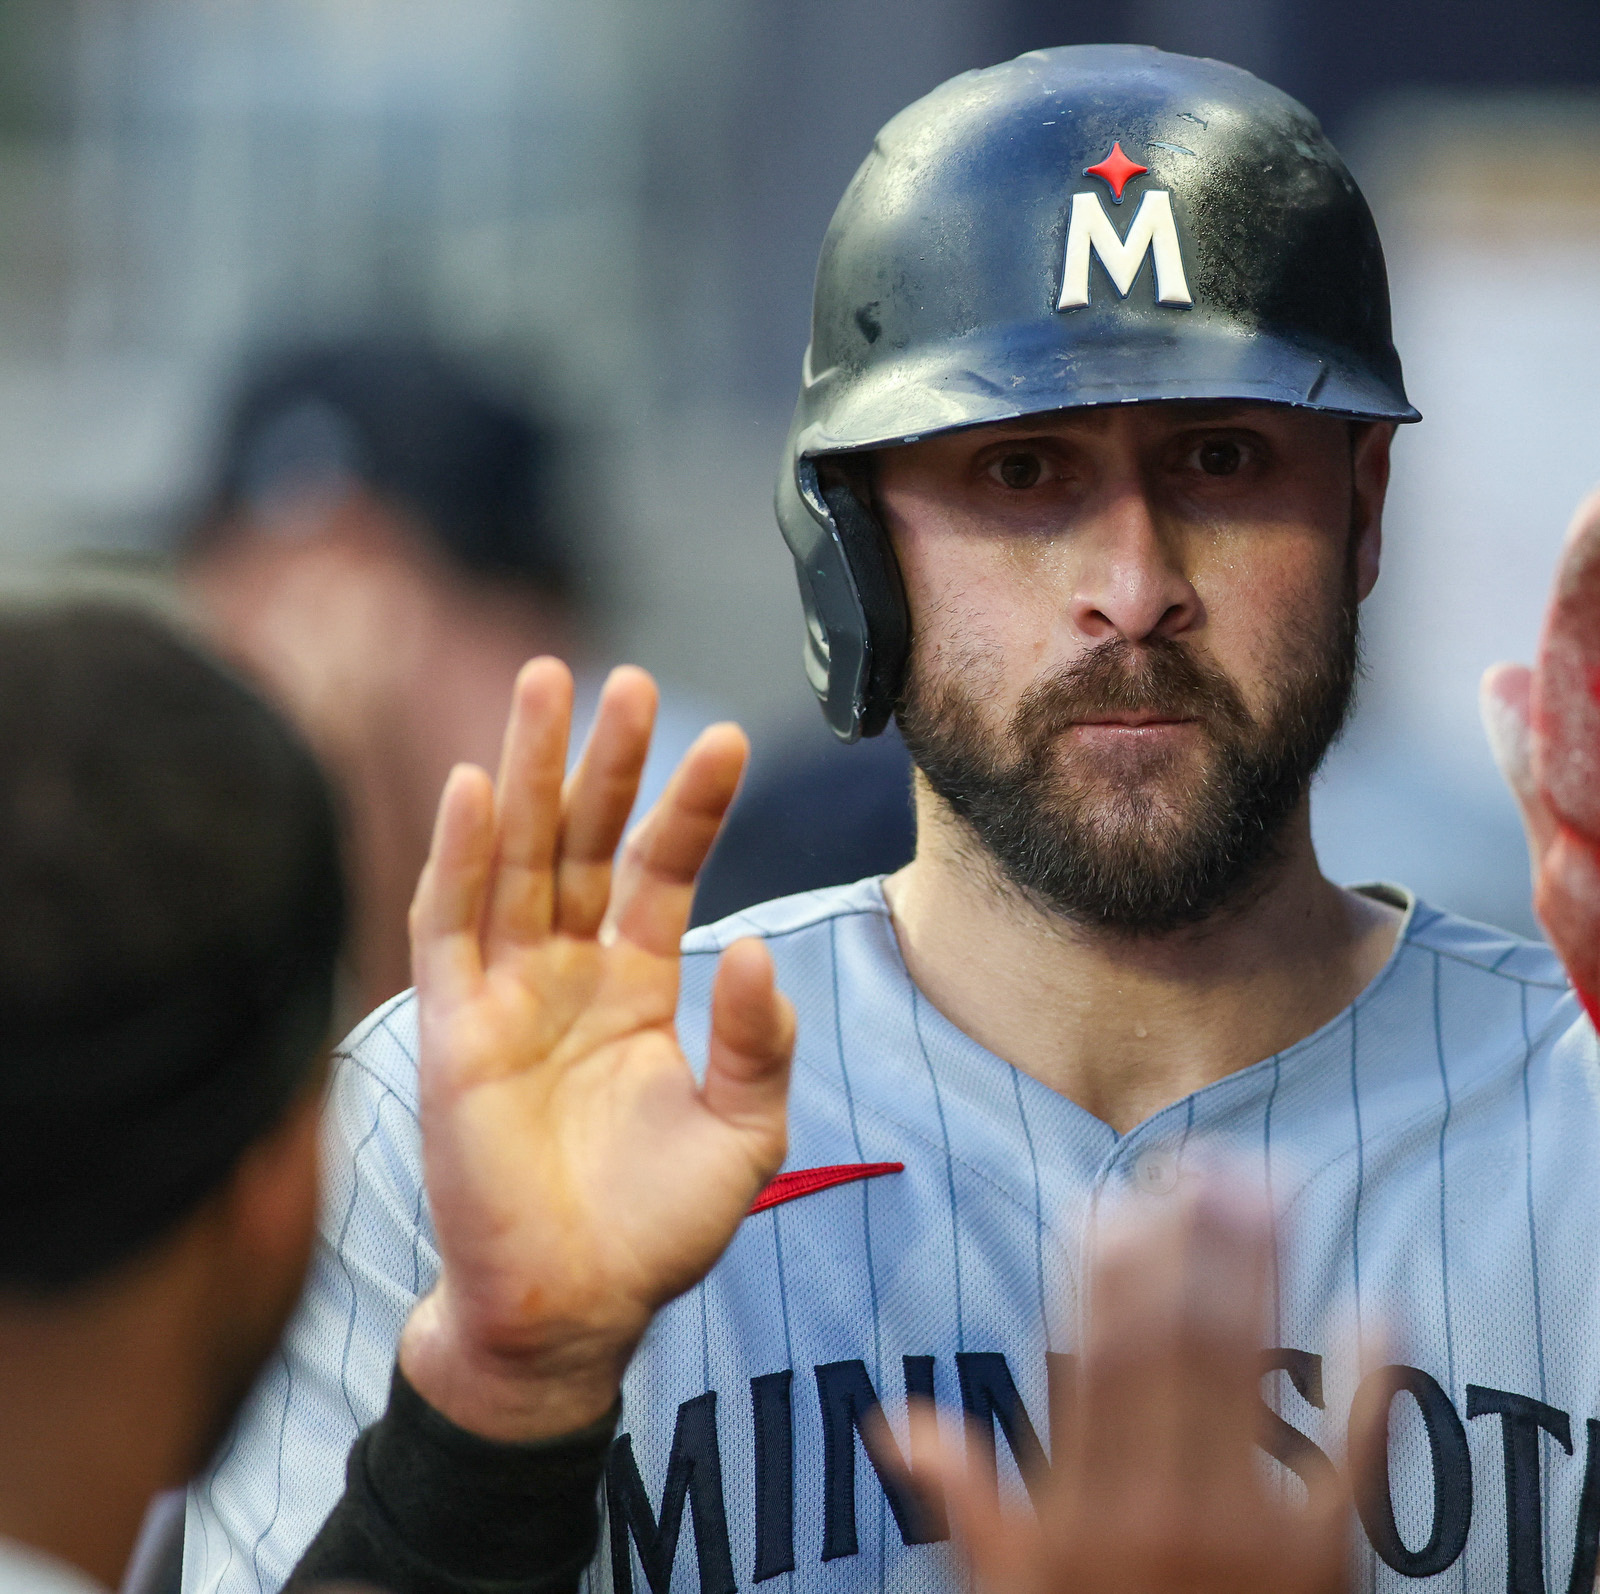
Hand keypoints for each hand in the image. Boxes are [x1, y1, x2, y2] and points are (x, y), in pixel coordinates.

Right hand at [396, 659, 795, 1439]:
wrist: (574, 1312)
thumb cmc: (657, 1228)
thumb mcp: (746, 1131)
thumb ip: (760, 1040)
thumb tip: (757, 948)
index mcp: (637, 986)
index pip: (661, 870)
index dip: (692, 805)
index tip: (730, 738)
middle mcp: (567, 975)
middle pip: (581, 841)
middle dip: (600, 759)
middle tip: (623, 676)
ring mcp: (505, 996)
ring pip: (513, 860)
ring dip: (525, 774)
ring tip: (546, 685)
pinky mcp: (453, 1031)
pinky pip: (450, 926)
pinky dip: (457, 854)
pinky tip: (473, 787)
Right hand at [909, 1182, 1361, 1593]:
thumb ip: (969, 1508)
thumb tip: (901, 1422)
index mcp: (1081, 1514)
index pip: (1091, 1364)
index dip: (1103, 1274)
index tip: (1114, 1200)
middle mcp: (1161, 1509)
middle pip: (1177, 1343)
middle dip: (1189, 1243)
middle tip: (1202, 1160)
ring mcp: (1248, 1533)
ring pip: (1254, 1372)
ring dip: (1267, 1270)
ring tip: (1275, 1184)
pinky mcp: (1326, 1559)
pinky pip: (1355, 1456)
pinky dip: (1371, 1380)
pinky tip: (1378, 1302)